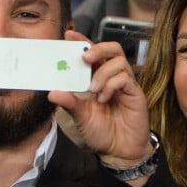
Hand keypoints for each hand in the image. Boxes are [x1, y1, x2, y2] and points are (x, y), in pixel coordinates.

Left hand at [49, 31, 152, 171]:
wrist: (119, 152)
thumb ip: (69, 103)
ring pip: (118, 61)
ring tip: (93, 90)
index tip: (69, 35)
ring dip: (103, 73)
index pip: (92, 53)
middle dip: (97, 48)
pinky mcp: (135, 93)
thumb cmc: (102, 132)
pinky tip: (104, 98)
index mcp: (98, 78)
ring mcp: (125, 84)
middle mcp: (112, 77)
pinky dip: (112, 85)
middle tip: (85, 57)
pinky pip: (125, 78)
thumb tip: (51, 92)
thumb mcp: (80, 117)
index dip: (82, 41)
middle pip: (111, 49)